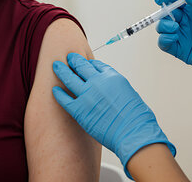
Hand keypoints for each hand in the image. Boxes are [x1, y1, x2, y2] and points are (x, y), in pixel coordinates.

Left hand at [52, 53, 174, 176]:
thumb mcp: (129, 93)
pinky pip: (65, 99)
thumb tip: (110, 89)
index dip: (89, 62)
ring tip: (56, 66)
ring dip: (61, 71)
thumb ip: (116, 87)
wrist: (133, 133)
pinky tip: (55, 90)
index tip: (85, 62)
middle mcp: (98, 82)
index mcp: (112, 77)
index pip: (96, 65)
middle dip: (74, 60)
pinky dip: (59, 94)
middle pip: (81, 66)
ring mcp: (87, 95)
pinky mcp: (79, 110)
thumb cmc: (136, 117)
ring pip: (69, 78)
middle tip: (68, 57)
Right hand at [155, 0, 191, 76]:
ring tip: (175, 27)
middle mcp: (184, 20)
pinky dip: (164, 39)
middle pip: (164, 12)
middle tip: (168, 14)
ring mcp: (181, 34)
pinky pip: (163, 43)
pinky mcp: (179, 49)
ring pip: (161, 27)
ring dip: (163, 25)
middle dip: (162, 12)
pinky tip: (174, 37)